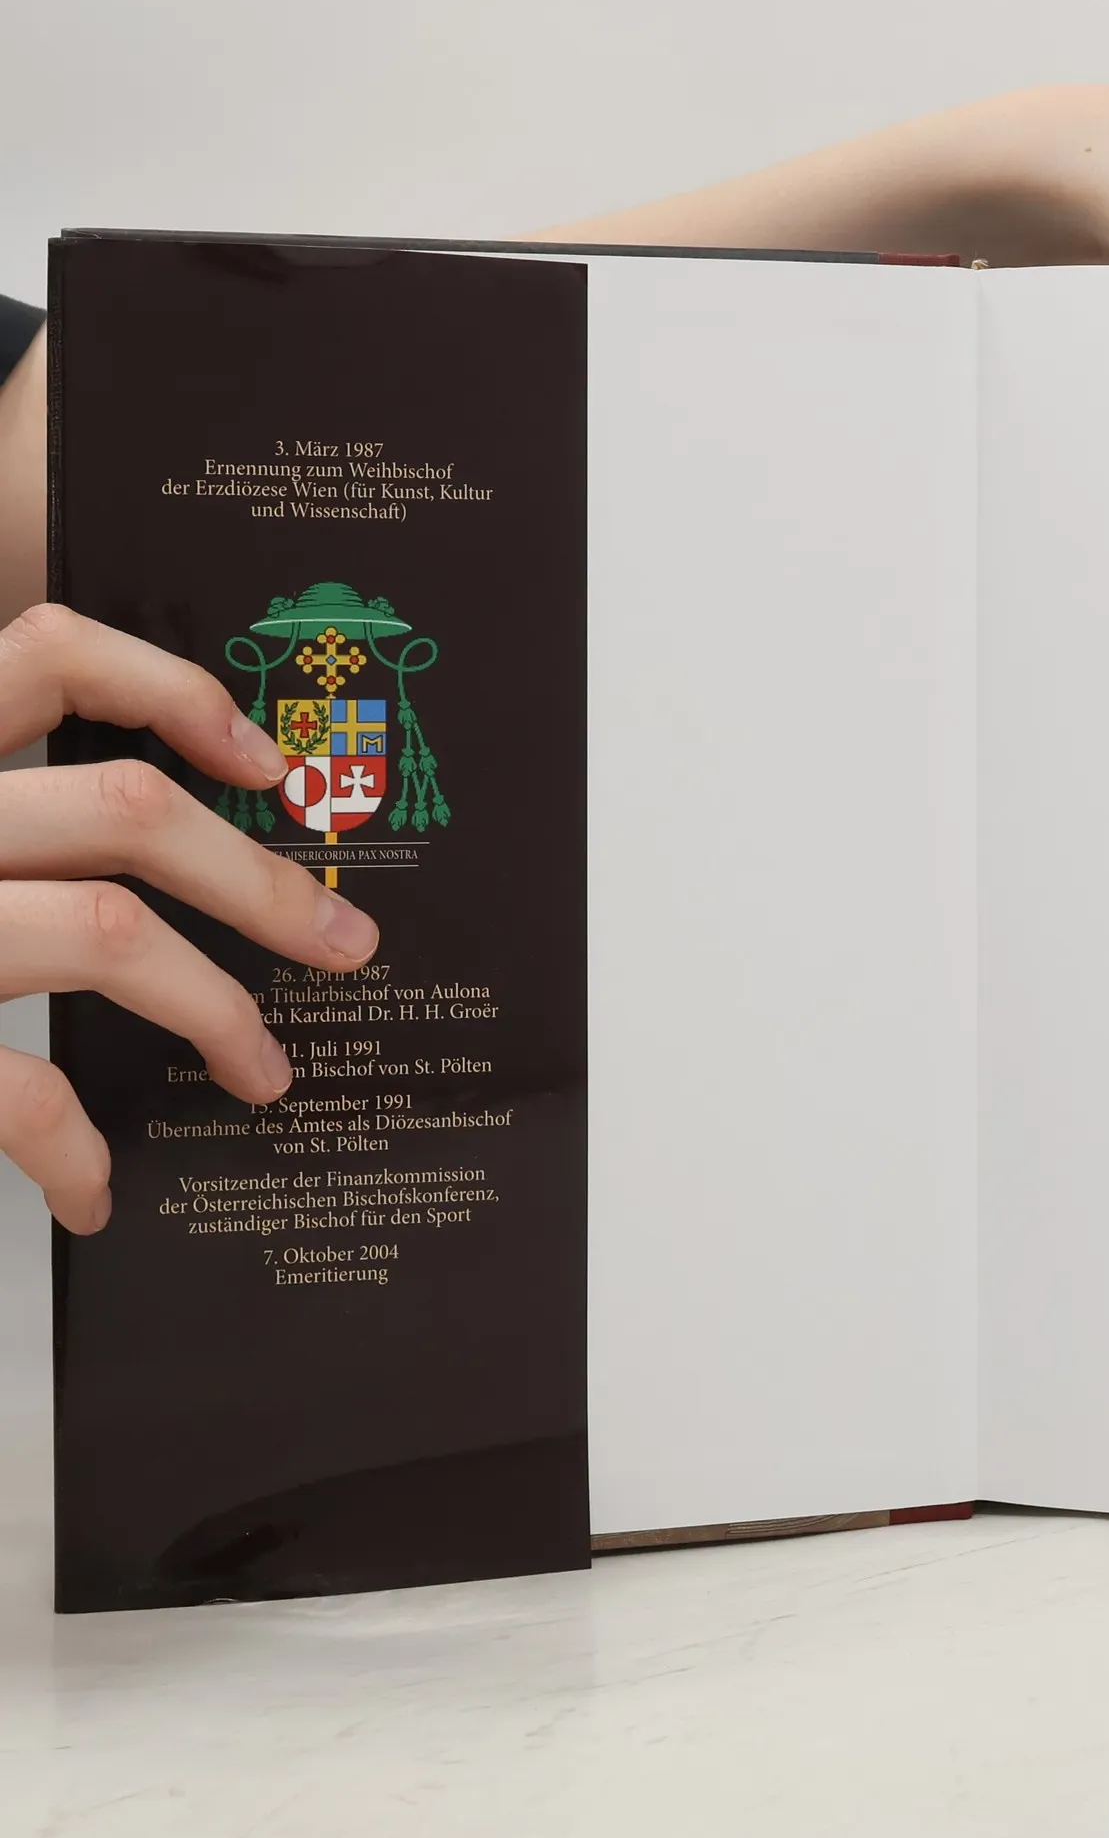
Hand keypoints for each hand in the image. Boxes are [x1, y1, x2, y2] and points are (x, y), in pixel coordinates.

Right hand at [0, 605, 379, 1233]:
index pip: (46, 652)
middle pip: (125, 811)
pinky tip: (95, 1185)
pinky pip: (11, 1084)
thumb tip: (172, 821)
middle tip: (346, 945)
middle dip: (265, 884)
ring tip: (266, 1070)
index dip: (172, 690)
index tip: (265, 764)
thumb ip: (2, 817)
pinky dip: (74, 1145)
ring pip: (104, 934)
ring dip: (216, 1011)